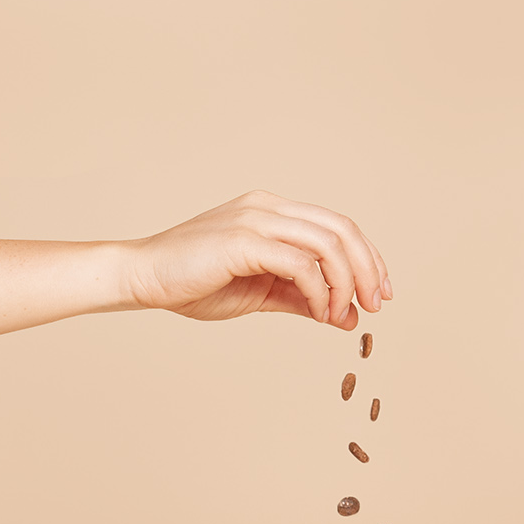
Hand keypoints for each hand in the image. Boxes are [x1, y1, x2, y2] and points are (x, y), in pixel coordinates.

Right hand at [118, 190, 390, 329]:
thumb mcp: (264, 293)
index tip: (380, 293)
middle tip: (376, 305)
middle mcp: (268, 207)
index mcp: (273, 212)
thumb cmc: (196, 284)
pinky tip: (318, 312)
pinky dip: (319, 291)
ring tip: (342, 314)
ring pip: (328, 243)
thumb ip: (305, 299)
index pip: (338, 226)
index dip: (368, 257)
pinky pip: (301, 264)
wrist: (143, 279)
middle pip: (342, 229)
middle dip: (368, 268)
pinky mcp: (243, 240)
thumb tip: (348, 316)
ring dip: (346, 283)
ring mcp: (256, 219)